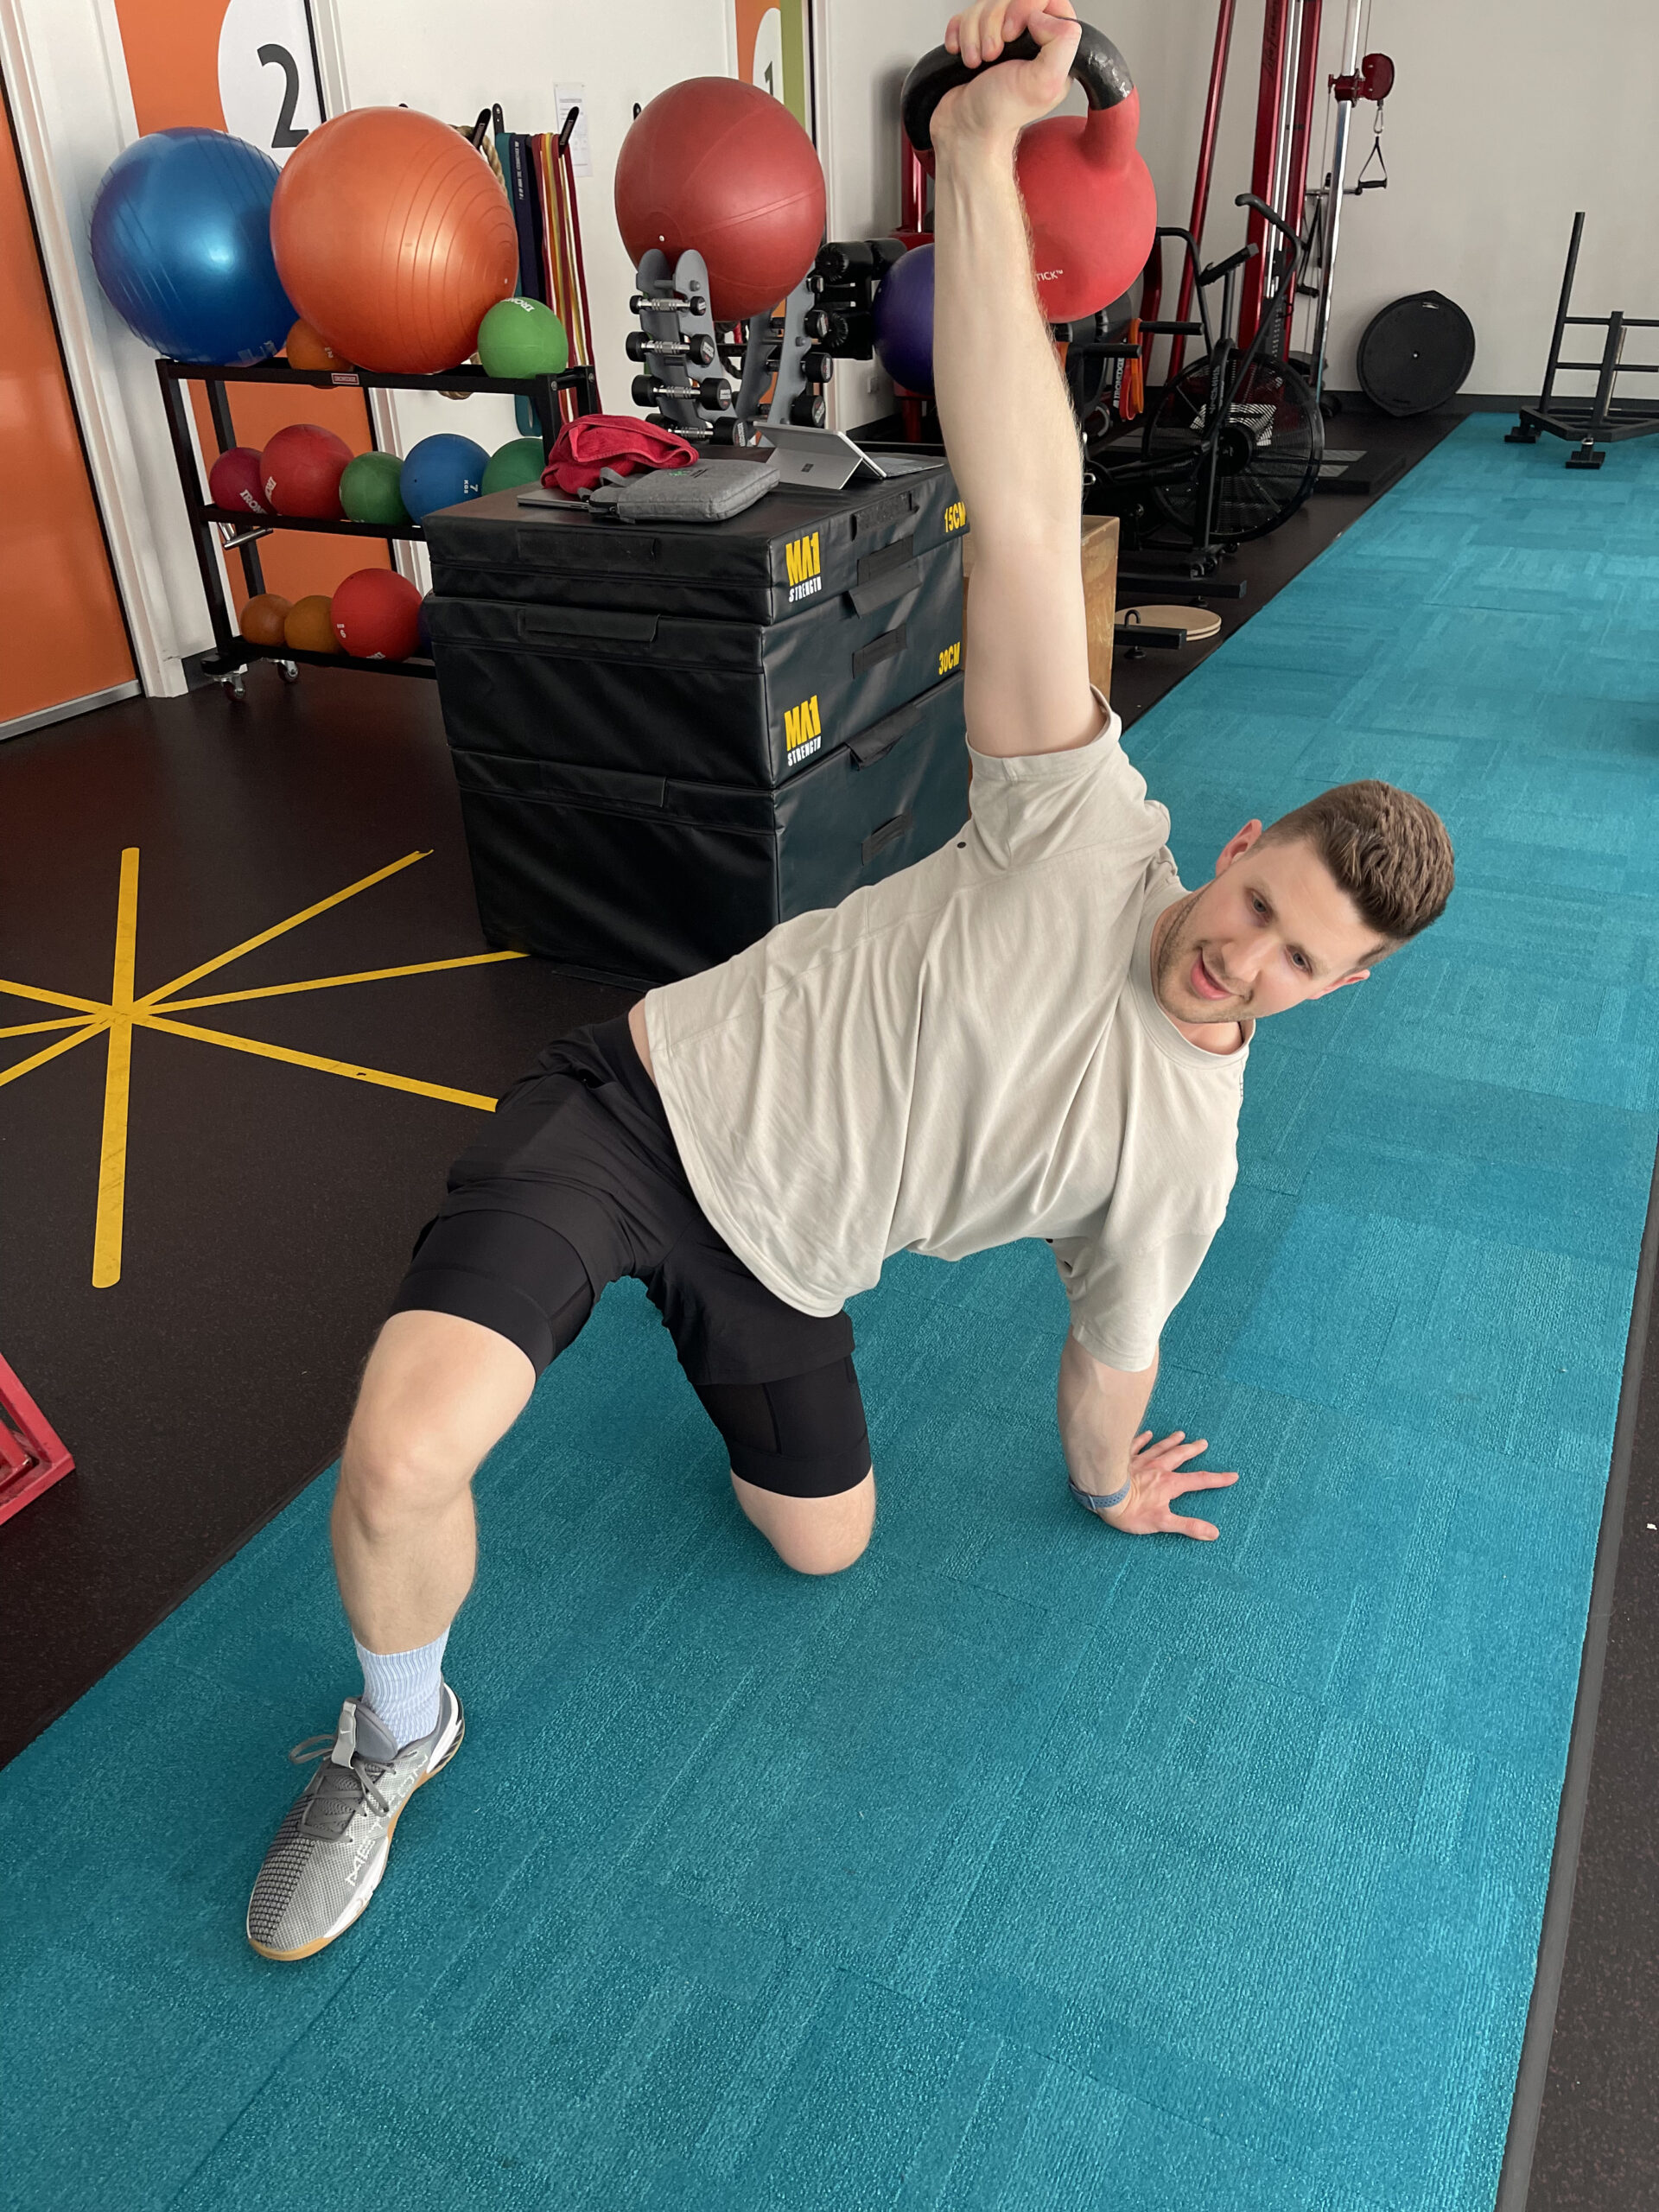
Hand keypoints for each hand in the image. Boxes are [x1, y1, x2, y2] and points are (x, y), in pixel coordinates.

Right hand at [934, 0, 1080, 150]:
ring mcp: (999, 39)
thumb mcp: (1043, 84)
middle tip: (993, 54)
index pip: (1046, 0)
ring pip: (985, 7)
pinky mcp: (975, 40)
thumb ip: (1062, 44)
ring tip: (977, 62)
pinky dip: (959, 35)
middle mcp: (1027, 40)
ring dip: (974, 34)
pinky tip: (963, 57)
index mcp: (1052, 46)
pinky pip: (964, 17)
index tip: (1012, 34)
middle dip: (993, 23)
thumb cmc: (1000, 114)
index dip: (1025, 7)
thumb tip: (1043, 16)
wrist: (965, 129)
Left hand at [1094, 1429, 1238, 1540]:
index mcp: (1169, 1484)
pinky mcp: (1124, 1459)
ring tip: (1181, 1434)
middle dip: (1193, 1450)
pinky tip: (1147, 1434)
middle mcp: (1158, 1468)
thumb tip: (1213, 1532)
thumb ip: (1188, 1526)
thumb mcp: (1163, 1523)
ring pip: (1160, 1448)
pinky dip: (1142, 1439)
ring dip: (1171, 1442)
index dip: (1217, 1479)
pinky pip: (1136, 1445)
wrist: (1103, 1495)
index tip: (1233, 1475)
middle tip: (1203, 1443)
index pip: (1199, 1481)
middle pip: (1180, 1457)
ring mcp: (1141, 1461)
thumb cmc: (1131, 1511)